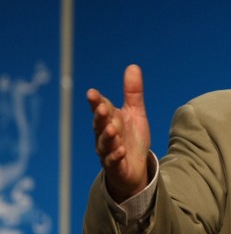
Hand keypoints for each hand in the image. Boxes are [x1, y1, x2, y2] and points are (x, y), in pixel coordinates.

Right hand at [86, 64, 150, 201]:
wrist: (136, 167)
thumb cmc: (131, 138)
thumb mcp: (135, 113)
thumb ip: (133, 92)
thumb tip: (132, 66)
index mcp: (109, 120)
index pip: (101, 108)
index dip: (96, 101)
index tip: (92, 93)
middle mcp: (104, 135)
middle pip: (99, 125)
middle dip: (100, 117)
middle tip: (101, 109)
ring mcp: (108, 151)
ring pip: (105, 144)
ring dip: (107, 137)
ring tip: (112, 130)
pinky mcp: (116, 166)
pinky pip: (113, 161)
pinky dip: (116, 156)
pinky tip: (120, 151)